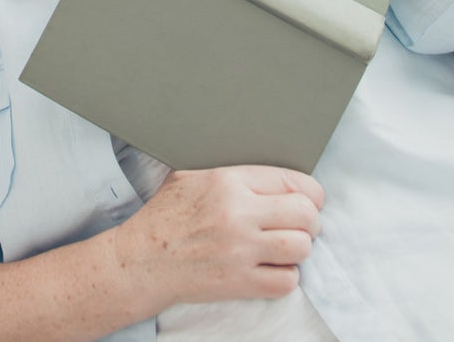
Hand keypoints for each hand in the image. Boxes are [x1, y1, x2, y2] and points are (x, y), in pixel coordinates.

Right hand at [113, 166, 322, 309]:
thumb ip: (231, 171)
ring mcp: (240, 250)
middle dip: (310, 220)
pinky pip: (286, 281)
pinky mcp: (239, 283)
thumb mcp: (191, 175)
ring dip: (300, 248)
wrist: (143, 259)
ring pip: (301, 247)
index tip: (310, 199)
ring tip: (287, 246)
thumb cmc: (166, 215)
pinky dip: (287, 276)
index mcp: (228, 181)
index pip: (293, 181)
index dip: (310, 192)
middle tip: (302, 224)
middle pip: (305, 214)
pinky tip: (273, 268)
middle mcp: (238, 214)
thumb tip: (267, 171)